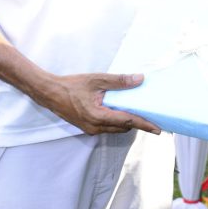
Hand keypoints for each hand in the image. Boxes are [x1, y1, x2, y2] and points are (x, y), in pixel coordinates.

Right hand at [45, 72, 159, 135]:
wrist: (49, 93)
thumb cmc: (72, 85)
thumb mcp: (97, 79)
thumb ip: (119, 81)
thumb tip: (139, 79)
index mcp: (98, 116)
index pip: (127, 121)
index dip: (144, 124)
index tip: (158, 128)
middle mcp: (95, 127)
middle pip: (123, 127)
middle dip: (137, 123)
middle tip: (151, 116)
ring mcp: (90, 129)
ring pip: (115, 129)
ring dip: (126, 122)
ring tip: (138, 112)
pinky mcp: (87, 127)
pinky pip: (107, 128)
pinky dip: (116, 121)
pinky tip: (119, 110)